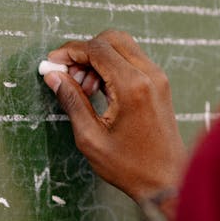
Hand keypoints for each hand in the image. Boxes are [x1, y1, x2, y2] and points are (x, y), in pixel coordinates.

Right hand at [42, 29, 186, 202]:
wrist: (167, 181)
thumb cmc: (131, 167)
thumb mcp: (91, 138)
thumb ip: (71, 101)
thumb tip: (54, 76)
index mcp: (132, 86)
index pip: (96, 49)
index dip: (69, 52)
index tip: (52, 64)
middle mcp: (149, 75)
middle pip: (111, 39)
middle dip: (84, 52)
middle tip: (68, 76)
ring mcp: (158, 78)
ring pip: (122, 47)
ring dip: (98, 59)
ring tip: (83, 89)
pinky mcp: (160, 85)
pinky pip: (132, 61)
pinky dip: (112, 67)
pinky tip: (99, 91)